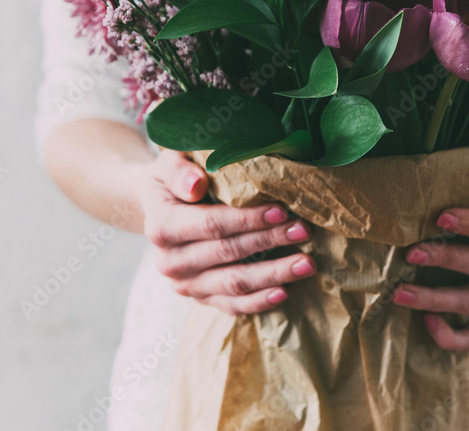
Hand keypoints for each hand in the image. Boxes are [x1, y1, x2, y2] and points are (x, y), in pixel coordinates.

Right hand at [139, 148, 316, 314]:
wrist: (161, 206)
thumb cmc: (175, 178)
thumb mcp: (170, 162)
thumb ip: (180, 172)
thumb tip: (196, 184)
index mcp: (161, 225)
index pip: (211, 225)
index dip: (247, 219)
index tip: (280, 210)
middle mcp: (170, 261)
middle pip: (228, 253)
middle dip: (270, 241)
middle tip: (304, 231)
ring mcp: (185, 284)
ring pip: (234, 283)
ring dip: (273, 274)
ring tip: (307, 264)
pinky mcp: (201, 298)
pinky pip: (232, 305)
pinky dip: (259, 301)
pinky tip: (284, 291)